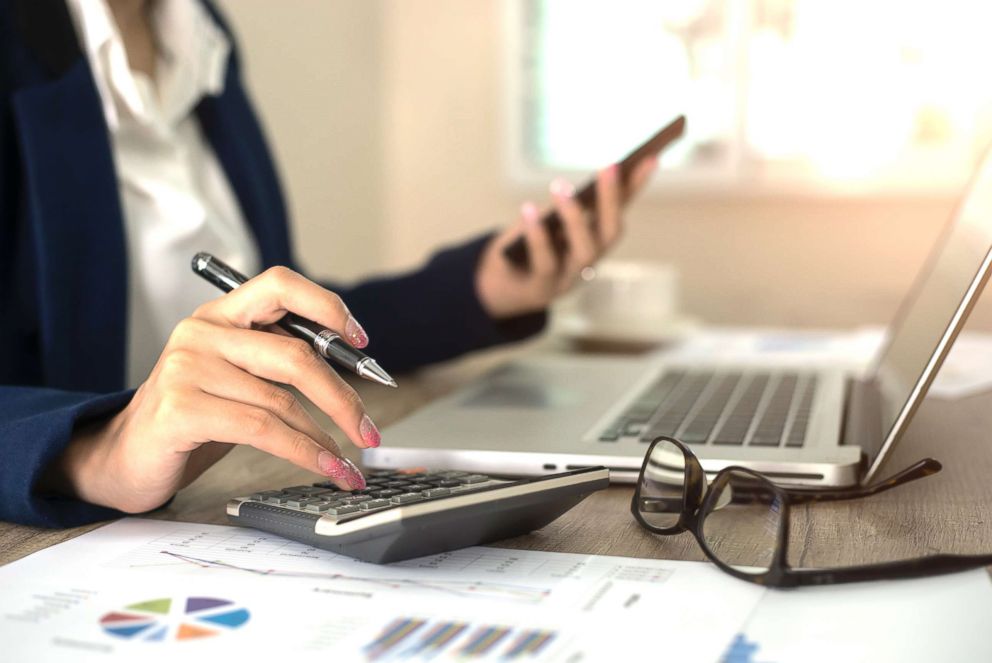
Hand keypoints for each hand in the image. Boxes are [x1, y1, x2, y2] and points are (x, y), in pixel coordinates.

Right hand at [44, 267, 379, 512]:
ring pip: (282, 401)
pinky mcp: (181, 409)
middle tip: (369, 430)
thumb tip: (352, 372)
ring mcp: (188, 368)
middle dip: (343, 397)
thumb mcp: (237, 376)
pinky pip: (263, 430)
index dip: (327, 306)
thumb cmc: (192, 417)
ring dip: (327, 438)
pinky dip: (305, 452)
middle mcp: (202, 332)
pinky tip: (326, 467)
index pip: (280, 284)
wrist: (123, 457)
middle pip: (296, 354)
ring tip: (349, 463)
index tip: (362, 340)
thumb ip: (279, 362)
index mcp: (221, 314)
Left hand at [475, 156, 658, 318]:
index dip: (636, 186)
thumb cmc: (524, 247)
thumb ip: (562, 207)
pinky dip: (538, 236)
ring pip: (585, 251)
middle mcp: (589, 261)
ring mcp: (569, 278)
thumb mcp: (545, 221)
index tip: (650, 158)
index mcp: (592, 240)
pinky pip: (545, 263)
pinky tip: (529, 210)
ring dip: (575, 217)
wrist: (496, 288)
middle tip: (609, 167)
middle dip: (612, 200)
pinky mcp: (543, 289)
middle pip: (610, 233)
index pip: (621, 210)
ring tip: (560, 186)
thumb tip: (574, 187)